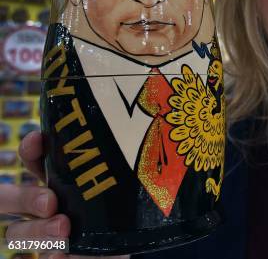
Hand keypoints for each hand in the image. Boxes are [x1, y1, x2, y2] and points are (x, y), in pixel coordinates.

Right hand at [3, 131, 126, 258]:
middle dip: (23, 198)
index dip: (30, 151)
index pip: (33, 161)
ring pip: (17, 232)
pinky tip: (60, 257)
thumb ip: (121, 171)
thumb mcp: (124, 186)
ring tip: (63, 229)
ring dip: (36, 231)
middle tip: (50, 202)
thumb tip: (135, 146)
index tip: (37, 139)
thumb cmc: (124, 208)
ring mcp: (47, 234)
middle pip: (10, 198)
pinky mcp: (58, 256)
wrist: (124, 243)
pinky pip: (48, 258)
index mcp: (60, 181)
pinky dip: (53, 257)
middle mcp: (45, 206)